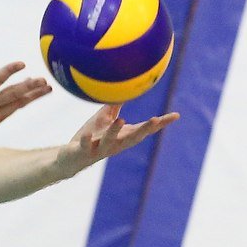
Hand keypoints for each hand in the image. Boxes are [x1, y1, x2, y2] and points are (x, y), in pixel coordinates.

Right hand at [0, 41, 51, 149]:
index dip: (10, 70)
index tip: (22, 63)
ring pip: (17, 104)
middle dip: (30, 86)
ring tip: (47, 88)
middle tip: (44, 79)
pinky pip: (11, 111)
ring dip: (33, 96)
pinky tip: (31, 96)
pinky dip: (22, 103)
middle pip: (12, 94)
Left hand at [57, 103, 178, 175]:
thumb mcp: (103, 119)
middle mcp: (115, 145)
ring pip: (110, 142)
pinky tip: (87, 135)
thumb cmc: (90, 138)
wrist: (71, 158)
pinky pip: (85, 147)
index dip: (160, 124)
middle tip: (157, 119)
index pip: (144, 130)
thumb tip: (125, 88)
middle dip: (145, 129)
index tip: (176, 115)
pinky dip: (87, 141)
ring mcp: (99, 149)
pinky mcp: (83, 152)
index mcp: (122, 137)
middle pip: (133, 138)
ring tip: (122, 120)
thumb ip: (114, 107)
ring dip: (115, 132)